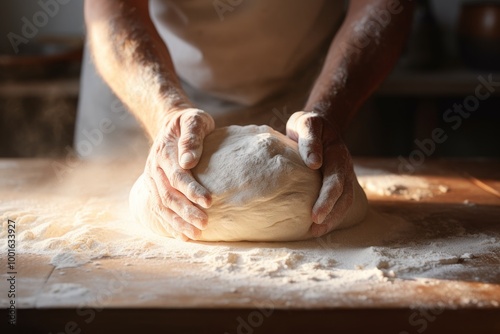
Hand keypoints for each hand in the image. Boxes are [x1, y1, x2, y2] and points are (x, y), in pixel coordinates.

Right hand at [143, 108, 214, 240]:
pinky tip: (183, 236)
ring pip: (162, 206)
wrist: (171, 124)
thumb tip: (188, 161)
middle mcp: (155, 169)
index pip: (177, 176)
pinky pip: (160, 209)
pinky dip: (171, 224)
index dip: (192, 190)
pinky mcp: (155, 188)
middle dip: (186, 211)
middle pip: (168, 195)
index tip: (209, 201)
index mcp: (164, 153)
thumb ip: (191, 137)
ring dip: (178, 222)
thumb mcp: (193, 120)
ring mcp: (152, 180)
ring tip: (196, 235)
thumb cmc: (188, 122)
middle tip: (204, 223)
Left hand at [286, 111, 354, 236]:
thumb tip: (314, 163)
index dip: (327, 199)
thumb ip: (310, 139)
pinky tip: (319, 226)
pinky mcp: (336, 183)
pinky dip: (331, 215)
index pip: (335, 180)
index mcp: (337, 155)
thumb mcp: (307, 124)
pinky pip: (339, 202)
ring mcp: (343, 176)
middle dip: (331, 214)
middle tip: (315, 228)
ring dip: (332, 219)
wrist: (319, 124)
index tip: (314, 214)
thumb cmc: (308, 125)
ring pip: (345, 201)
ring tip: (316, 232)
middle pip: (343, 195)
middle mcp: (344, 168)